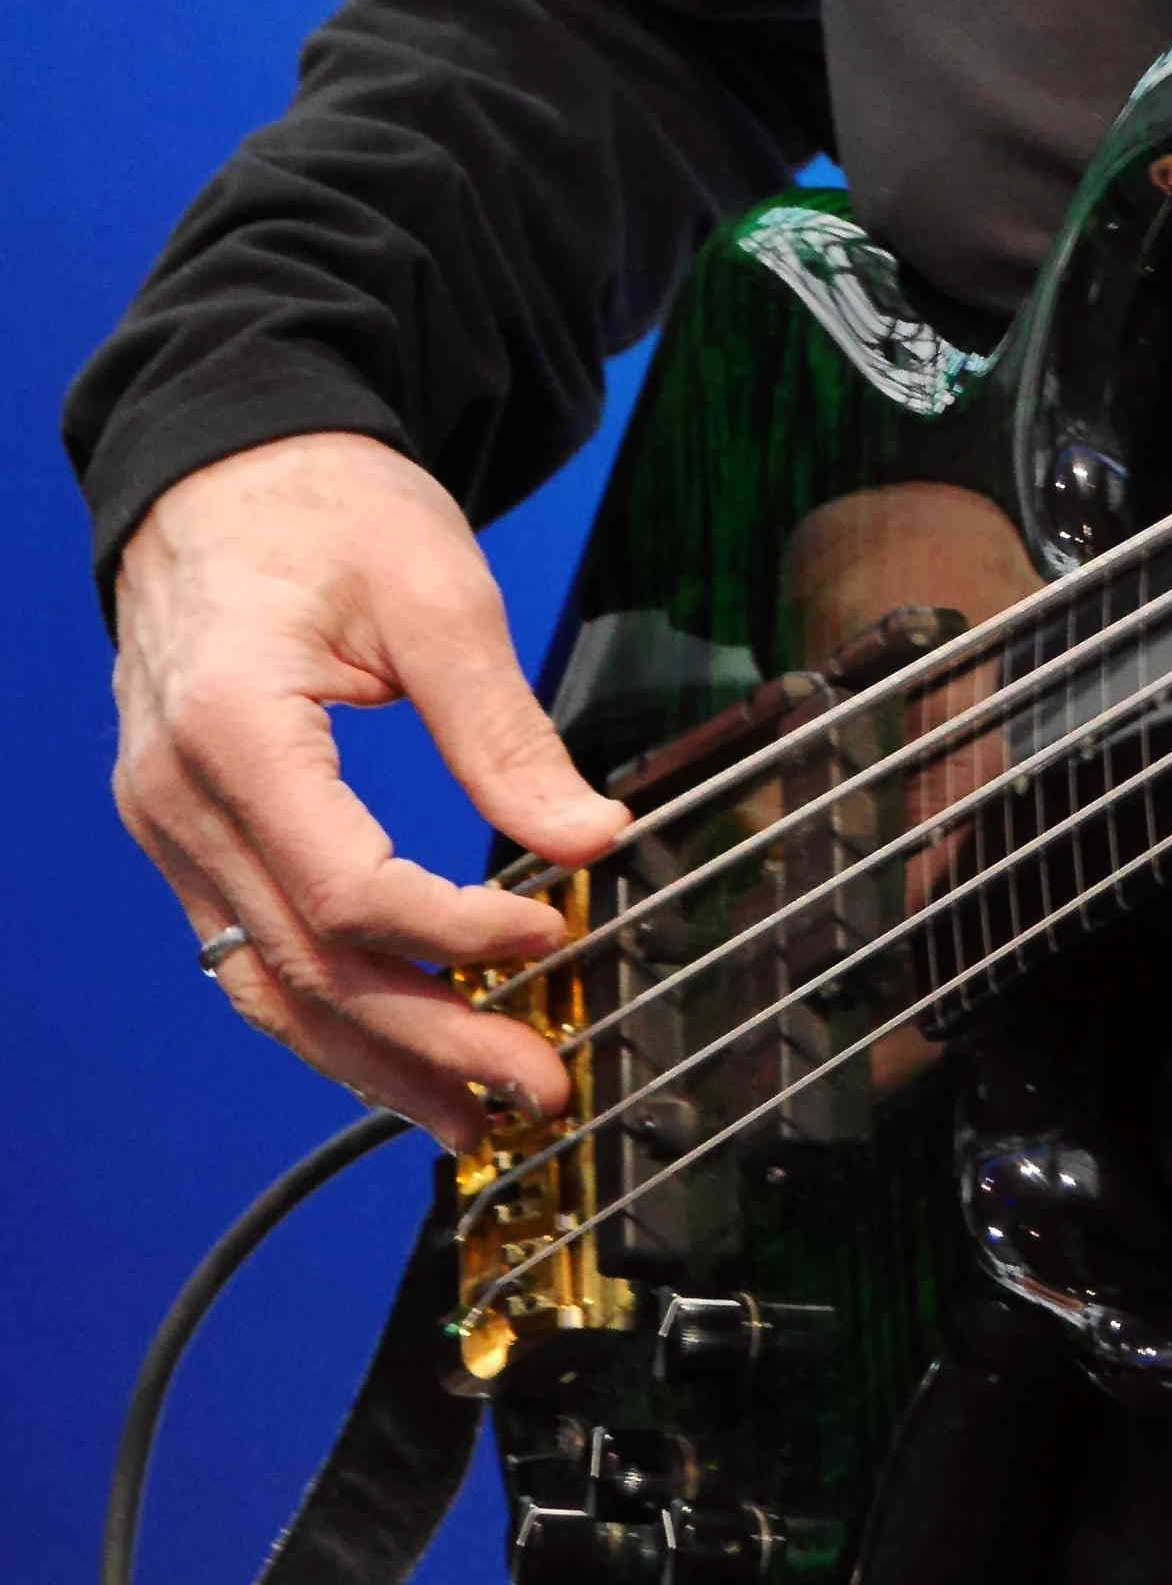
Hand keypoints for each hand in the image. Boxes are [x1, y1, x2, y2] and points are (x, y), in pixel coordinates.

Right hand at [112, 435, 632, 1151]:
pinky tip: (401, 1056)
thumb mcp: (435, 592)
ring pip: (268, 985)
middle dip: (430, 1040)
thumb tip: (590, 838)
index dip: (457, 931)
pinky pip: (251, 952)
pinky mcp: (188, 835)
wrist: (227, 469)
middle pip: (307, 964)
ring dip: (375, 1062)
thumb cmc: (325, 507)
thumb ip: (502, 729)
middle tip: (538, 1085)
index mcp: (229, 728)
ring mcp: (169, 826)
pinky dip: (328, 1015)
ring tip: (476, 1115)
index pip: (346, 884)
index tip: (554, 936)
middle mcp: (177, 798)